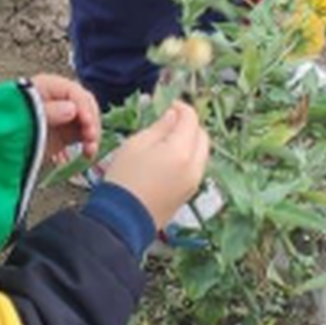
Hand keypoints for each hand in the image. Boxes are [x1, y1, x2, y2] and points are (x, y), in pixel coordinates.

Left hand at [31, 73, 101, 166]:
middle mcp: (58, 99)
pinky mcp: (66, 133)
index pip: (73, 92)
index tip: (86, 122)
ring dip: (92, 135)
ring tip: (89, 150)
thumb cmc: (5, 121)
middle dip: (91, 121)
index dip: (82, 106)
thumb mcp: (25, 115)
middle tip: (90, 137)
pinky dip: (88, 145)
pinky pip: (83, 135)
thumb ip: (48, 112)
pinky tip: (87, 154)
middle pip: (84, 105)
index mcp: (46, 87)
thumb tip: (71, 109)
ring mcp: (63, 116)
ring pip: (88, 120)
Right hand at [102, 101, 210, 229]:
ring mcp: (193, 182)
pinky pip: (196, 168)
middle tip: (172, 120)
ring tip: (170, 139)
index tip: (171, 105)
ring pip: (202, 153)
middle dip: (190, 124)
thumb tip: (173, 116)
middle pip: (202, 135)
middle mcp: (194, 167)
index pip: (191, 120)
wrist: (123, 219)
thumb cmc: (124, 180)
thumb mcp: (136, 144)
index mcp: (181, 151)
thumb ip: (159, 127)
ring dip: (191, 141)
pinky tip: (170, 157)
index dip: (182, 108)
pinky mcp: (188, 193)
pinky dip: (189, 157)